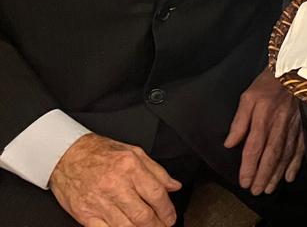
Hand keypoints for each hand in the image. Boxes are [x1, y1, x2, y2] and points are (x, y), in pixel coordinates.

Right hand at [49, 133, 180, 226]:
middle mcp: (115, 185)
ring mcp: (99, 201)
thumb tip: (174, 186)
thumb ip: (157, 171)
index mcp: (130, 167)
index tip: (171, 217)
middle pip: (143, 215)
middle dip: (157, 225)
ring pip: (126, 226)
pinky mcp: (85, 214)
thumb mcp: (134, 152)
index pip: (156, 195)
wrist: (67, 155)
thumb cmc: (100, 152)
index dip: (167, 210)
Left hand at [223, 70, 304, 195]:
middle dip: (263, 175)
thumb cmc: (268, 82)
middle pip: (271, 155)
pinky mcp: (303, 124)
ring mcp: (293, 126)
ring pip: (285, 154)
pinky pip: (300, 147)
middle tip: (256, 191)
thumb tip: (230, 143)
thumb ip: (239, 121)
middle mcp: (279, 124)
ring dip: (277, 173)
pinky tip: (290, 176)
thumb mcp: (248, 96)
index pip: (254, 147)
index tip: (244, 182)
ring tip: (269, 188)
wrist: (294, 67)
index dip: (249, 166)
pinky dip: (296, 163)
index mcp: (263, 117)